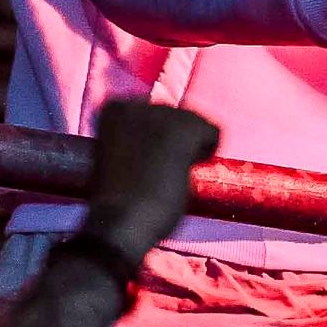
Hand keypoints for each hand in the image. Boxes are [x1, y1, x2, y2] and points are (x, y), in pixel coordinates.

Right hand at [81, 98, 218, 260]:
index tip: (148, 160)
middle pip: (175, 113)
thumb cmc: (116, 201)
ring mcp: (162, 113)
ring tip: (173, 174)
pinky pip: (213, 131)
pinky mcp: (183, 129)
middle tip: (164, 171)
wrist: (119, 223)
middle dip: (174, 139)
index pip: (154, 110)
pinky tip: (190, 168)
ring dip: (191, 145)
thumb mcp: (118, 158)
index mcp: (114, 109)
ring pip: (194, 121)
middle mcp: (137, 103)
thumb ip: (137, 140)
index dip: (158, 136)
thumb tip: (166, 138)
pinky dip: (208, 149)